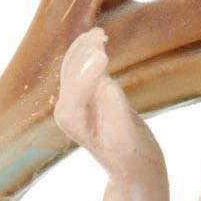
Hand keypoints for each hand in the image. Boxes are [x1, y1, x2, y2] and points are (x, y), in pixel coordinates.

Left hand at [54, 26, 154, 173]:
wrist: (134, 166)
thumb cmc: (131, 155)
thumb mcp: (126, 137)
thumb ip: (115, 111)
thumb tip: (107, 84)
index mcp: (71, 118)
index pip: (76, 85)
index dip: (89, 69)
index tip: (104, 53)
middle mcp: (67, 107)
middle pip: (71, 69)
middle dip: (84, 51)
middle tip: (102, 35)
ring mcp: (75, 100)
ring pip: (74, 64)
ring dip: (85, 47)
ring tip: (100, 34)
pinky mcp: (87, 95)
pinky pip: (83, 65)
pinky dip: (90, 51)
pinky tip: (101, 40)